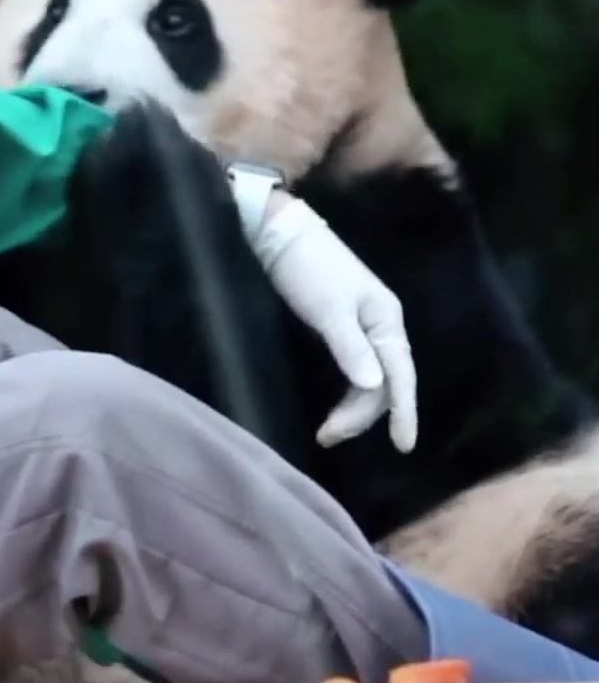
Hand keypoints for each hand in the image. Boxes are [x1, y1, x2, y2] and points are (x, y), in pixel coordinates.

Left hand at [249, 194, 416, 453]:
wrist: (279, 235)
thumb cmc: (307, 268)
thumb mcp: (328, 309)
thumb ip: (350, 348)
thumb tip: (374, 386)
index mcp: (386, 320)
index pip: (401, 375)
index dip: (404, 412)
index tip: (402, 447)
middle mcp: (382, 326)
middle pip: (385, 382)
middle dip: (362, 415)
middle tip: (328, 437)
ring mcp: (363, 328)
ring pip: (369, 380)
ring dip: (353, 408)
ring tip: (326, 433)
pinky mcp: (343, 329)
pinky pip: (355, 371)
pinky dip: (347, 392)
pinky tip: (335, 408)